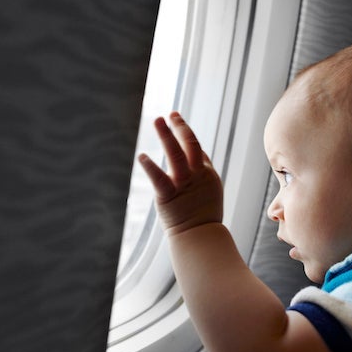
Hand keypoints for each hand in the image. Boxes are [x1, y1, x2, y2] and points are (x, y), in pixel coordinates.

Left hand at [138, 112, 222, 235]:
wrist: (200, 237)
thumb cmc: (204, 218)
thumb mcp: (209, 192)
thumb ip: (203, 175)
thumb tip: (199, 160)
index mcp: (207, 175)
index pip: (197, 150)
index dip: (187, 134)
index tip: (177, 122)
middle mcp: (197, 175)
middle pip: (190, 144)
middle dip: (181, 127)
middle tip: (170, 114)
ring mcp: (184, 184)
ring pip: (176, 154)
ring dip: (167, 135)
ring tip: (158, 120)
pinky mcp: (169, 195)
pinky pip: (159, 179)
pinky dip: (150, 167)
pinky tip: (142, 156)